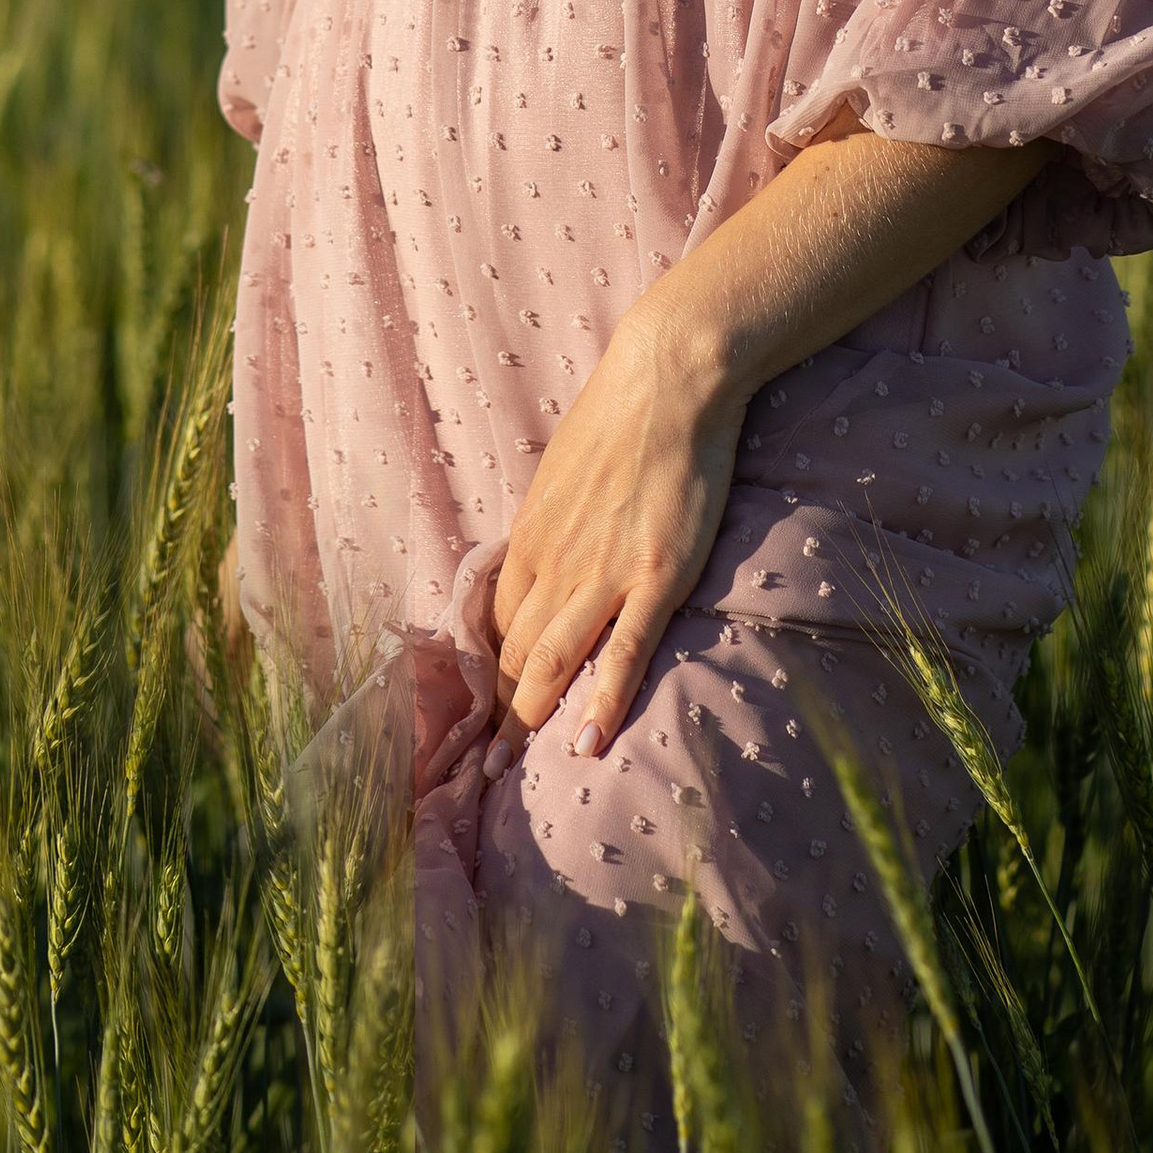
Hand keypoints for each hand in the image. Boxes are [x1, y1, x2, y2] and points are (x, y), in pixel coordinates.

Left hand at [483, 305, 743, 779]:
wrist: (668, 378)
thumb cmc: (618, 417)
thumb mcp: (563, 473)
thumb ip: (551, 524)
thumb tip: (543, 557)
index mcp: (528, 538)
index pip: (495, 625)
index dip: (488, 675)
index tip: (484, 715)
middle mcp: (553, 563)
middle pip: (515, 654)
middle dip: (499, 713)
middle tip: (488, 767)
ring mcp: (604, 573)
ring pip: (553, 662)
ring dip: (529, 723)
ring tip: (513, 774)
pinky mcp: (656, 576)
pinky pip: (624, 653)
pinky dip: (602, 703)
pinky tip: (588, 744)